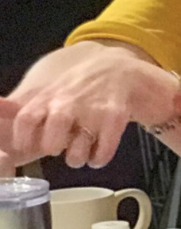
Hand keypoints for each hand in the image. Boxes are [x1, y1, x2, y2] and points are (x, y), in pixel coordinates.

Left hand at [3, 42, 178, 168]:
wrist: (116, 70)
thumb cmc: (74, 86)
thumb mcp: (43, 90)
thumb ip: (15, 106)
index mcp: (46, 98)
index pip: (25, 121)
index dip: (24, 139)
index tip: (28, 147)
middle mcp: (67, 105)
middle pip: (51, 138)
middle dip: (52, 148)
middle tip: (57, 149)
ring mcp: (92, 112)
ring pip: (78, 148)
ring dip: (76, 158)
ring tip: (77, 157)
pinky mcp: (114, 117)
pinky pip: (104, 148)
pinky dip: (99, 158)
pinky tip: (96, 156)